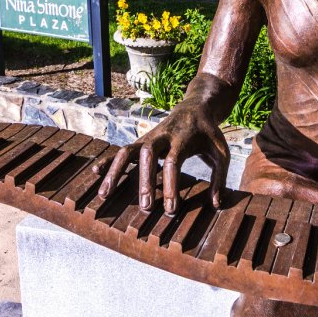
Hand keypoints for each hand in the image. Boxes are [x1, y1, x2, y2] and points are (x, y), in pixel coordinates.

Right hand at [93, 104, 229, 215]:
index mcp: (183, 139)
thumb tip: (216, 205)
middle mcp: (162, 136)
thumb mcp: (221, 152)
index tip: (170, 209)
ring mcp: (148, 138)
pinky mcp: (140, 141)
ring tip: (104, 195)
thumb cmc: (208, 134)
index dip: (170, 185)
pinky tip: (96, 173)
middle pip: (147, 155)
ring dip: (114, 172)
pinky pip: (121, 150)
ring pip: (127, 151)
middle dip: (144, 181)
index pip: (174, 162)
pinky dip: (108, 161)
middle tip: (145, 207)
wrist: (195, 107)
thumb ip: (220, 178)